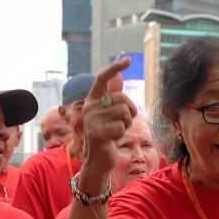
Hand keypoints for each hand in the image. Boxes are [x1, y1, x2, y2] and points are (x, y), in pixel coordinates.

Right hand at [81, 58, 136, 178]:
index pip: (102, 78)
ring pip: (124, 113)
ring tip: (116, 131)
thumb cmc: (108, 134)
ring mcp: (91, 120)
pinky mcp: (96, 133)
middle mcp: (89, 107)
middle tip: (122, 123)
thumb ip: (114, 97)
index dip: (115, 68)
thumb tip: (118, 76)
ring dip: (127, 124)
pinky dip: (122, 134)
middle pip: (123, 99)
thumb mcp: (111, 114)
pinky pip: (121, 127)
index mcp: (92, 100)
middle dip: (130, 112)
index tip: (128, 60)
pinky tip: (112, 139)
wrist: (98, 159)